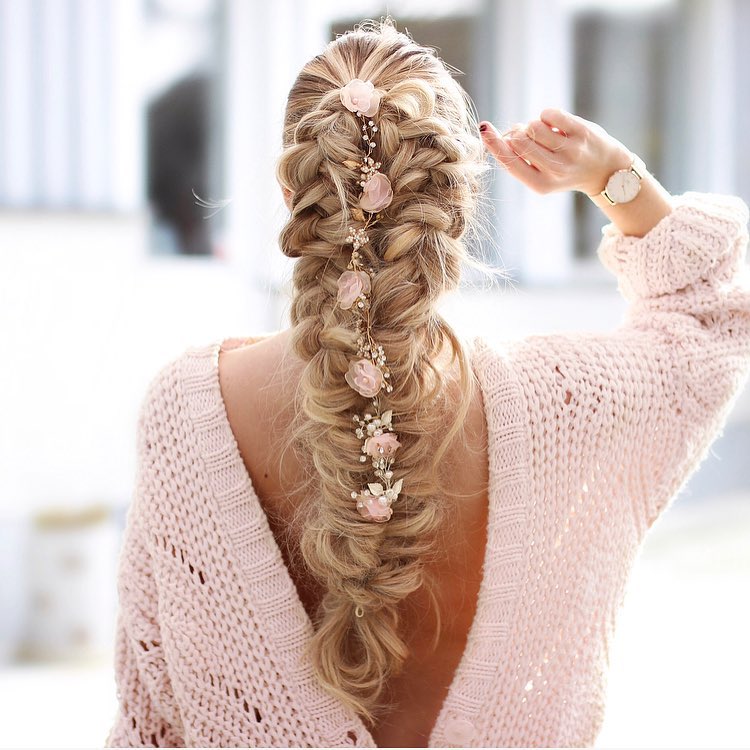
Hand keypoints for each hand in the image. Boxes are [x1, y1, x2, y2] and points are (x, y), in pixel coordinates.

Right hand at [479, 108, 633, 196]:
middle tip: (529, 138)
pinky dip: (547, 115)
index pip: (509, 161)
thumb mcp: (540, 175)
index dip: (493, 143)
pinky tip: (555, 125)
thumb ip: (519, 159)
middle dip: (518, 134)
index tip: (483, 128)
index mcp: (540, 185)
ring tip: (545, 134)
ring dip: (534, 125)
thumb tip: (499, 135)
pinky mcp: (581, 132)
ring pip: (533, 126)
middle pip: (519, 140)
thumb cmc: (563, 169)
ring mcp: (570, 151)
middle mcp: (555, 170)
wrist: (604, 170)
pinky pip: (549, 114)